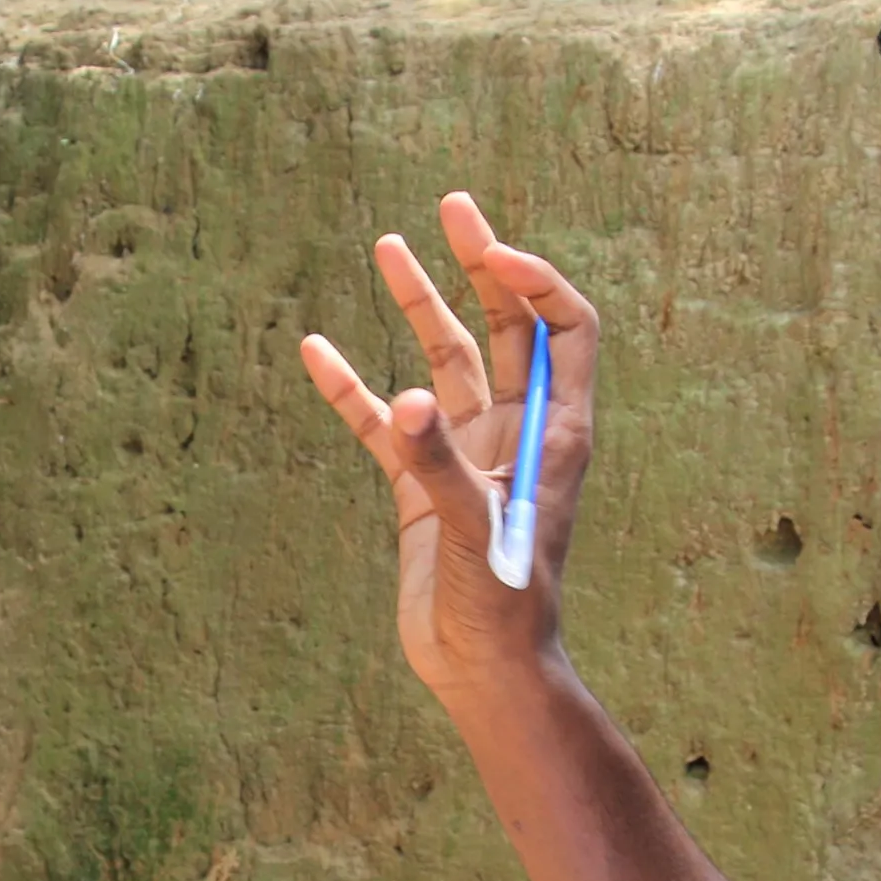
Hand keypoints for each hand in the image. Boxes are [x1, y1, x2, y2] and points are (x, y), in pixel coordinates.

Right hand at [299, 192, 596, 702]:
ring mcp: (467, 455)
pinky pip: (384, 423)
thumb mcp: (475, 531)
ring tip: (386, 245)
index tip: (490, 254)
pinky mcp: (424, 488)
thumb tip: (404, 401)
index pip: (565, 327)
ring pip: (443, 361)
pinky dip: (353, 387)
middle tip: (452, 207)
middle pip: (505, 326)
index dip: (537, 281)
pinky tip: (316, 350)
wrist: (482, 673)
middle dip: (480, 265)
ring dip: (419, 306)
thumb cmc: (503, 608)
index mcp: (555, 430)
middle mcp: (516, 430)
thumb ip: (437, 465)